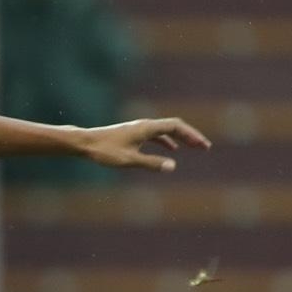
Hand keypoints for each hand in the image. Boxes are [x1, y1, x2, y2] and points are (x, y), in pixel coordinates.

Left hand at [79, 117, 211, 172]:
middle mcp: (145, 125)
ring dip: (181, 138)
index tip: (203, 145)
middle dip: (191, 136)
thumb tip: (172, 166)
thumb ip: (151, 163)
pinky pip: (157, 135)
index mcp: (147, 128)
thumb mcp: (129, 160)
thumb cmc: (105, 151)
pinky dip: (167, 141)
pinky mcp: (133, 134)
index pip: (176, 126)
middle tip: (205, 147)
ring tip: (194, 147)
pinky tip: (172, 150)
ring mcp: (139, 129)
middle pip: (174, 126)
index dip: (191, 135)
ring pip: (166, 130)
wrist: (86, 143)